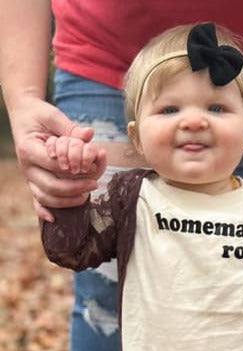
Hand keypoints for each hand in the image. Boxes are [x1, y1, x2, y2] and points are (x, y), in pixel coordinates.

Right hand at [9, 97, 103, 220]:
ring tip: (86, 196)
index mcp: (28, 148)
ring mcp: (29, 177)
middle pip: (50, 185)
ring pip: (44, 197)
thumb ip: (70, 127)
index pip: (53, 164)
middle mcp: (26, 166)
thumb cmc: (41, 116)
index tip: (91, 166)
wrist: (25, 116)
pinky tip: (54, 219)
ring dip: (66, 201)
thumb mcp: (54, 116)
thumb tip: (89, 135)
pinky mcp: (33, 182)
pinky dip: (43, 212)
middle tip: (95, 184)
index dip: (72, 168)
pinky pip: (37, 201)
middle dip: (74, 187)